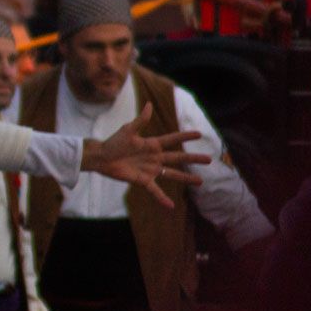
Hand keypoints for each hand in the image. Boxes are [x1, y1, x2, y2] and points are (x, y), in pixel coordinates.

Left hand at [80, 103, 210, 207]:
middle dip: (193, 158)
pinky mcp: (143, 181)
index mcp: (152, 144)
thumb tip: (149, 105)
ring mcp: (150, 170)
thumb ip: (140, 120)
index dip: (185, 136)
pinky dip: (162, 199)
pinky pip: (155, 191)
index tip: (200, 134)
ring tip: (201, 181)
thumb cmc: (114, 142)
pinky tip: (171, 206)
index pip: (172, 139)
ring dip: (186, 178)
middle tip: (209, 159)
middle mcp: (155, 157)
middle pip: (178, 158)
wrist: (102, 158)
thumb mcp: (127, 130)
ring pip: (172, 174)